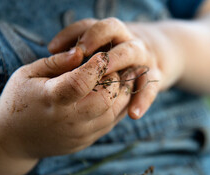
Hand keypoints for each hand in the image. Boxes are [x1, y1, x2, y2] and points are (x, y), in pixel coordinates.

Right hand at [0, 47, 131, 158]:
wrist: (13, 139)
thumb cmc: (20, 98)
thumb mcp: (28, 73)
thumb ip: (56, 62)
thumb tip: (81, 51)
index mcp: (50, 99)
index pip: (81, 82)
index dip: (96, 66)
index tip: (101, 54)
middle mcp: (68, 120)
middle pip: (105, 99)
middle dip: (114, 79)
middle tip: (112, 67)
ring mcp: (80, 134)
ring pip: (114, 112)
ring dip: (120, 92)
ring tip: (116, 78)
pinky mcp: (86, 141)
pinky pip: (112, 122)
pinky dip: (117, 106)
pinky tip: (112, 94)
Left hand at [48, 18, 180, 118]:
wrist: (157, 53)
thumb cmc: (117, 55)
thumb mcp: (100, 48)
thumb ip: (78, 51)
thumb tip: (52, 53)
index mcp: (109, 32)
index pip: (89, 24)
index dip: (72, 34)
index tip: (52, 49)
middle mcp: (126, 38)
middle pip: (113, 30)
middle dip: (96, 40)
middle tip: (81, 56)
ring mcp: (142, 55)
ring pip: (133, 54)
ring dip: (120, 66)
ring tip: (108, 85)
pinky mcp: (155, 74)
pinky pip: (150, 87)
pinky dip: (142, 100)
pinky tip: (133, 115)